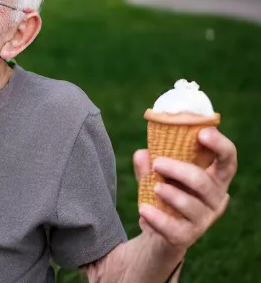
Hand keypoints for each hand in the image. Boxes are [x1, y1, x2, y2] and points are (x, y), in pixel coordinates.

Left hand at [134, 128, 236, 251]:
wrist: (158, 230)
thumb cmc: (164, 191)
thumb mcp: (156, 173)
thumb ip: (149, 162)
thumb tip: (142, 153)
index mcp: (213, 177)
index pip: (227, 160)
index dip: (220, 145)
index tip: (202, 133)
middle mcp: (215, 198)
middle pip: (203, 182)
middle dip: (179, 170)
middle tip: (157, 163)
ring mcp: (203, 219)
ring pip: (189, 205)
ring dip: (169, 193)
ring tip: (154, 187)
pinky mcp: (188, 237)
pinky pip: (173, 228)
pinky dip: (156, 218)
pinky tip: (144, 210)